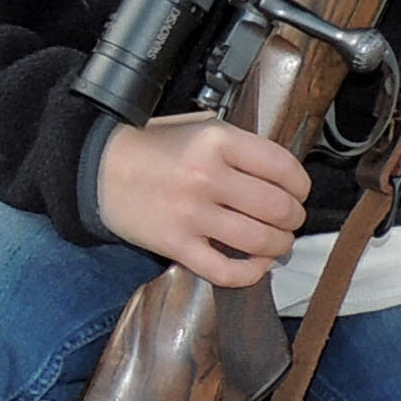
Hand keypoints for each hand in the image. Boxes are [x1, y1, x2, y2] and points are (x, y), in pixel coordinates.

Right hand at [95, 113, 307, 285]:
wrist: (100, 169)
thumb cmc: (152, 148)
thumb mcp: (198, 128)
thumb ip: (238, 146)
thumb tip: (281, 175)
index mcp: (217, 141)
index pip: (282, 167)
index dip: (301, 184)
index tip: (299, 192)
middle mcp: (206, 176)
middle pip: (276, 207)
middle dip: (294, 218)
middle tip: (291, 219)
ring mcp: (191, 214)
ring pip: (258, 241)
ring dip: (279, 245)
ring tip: (278, 242)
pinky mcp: (176, 245)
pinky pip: (225, 270)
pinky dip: (250, 273)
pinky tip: (257, 266)